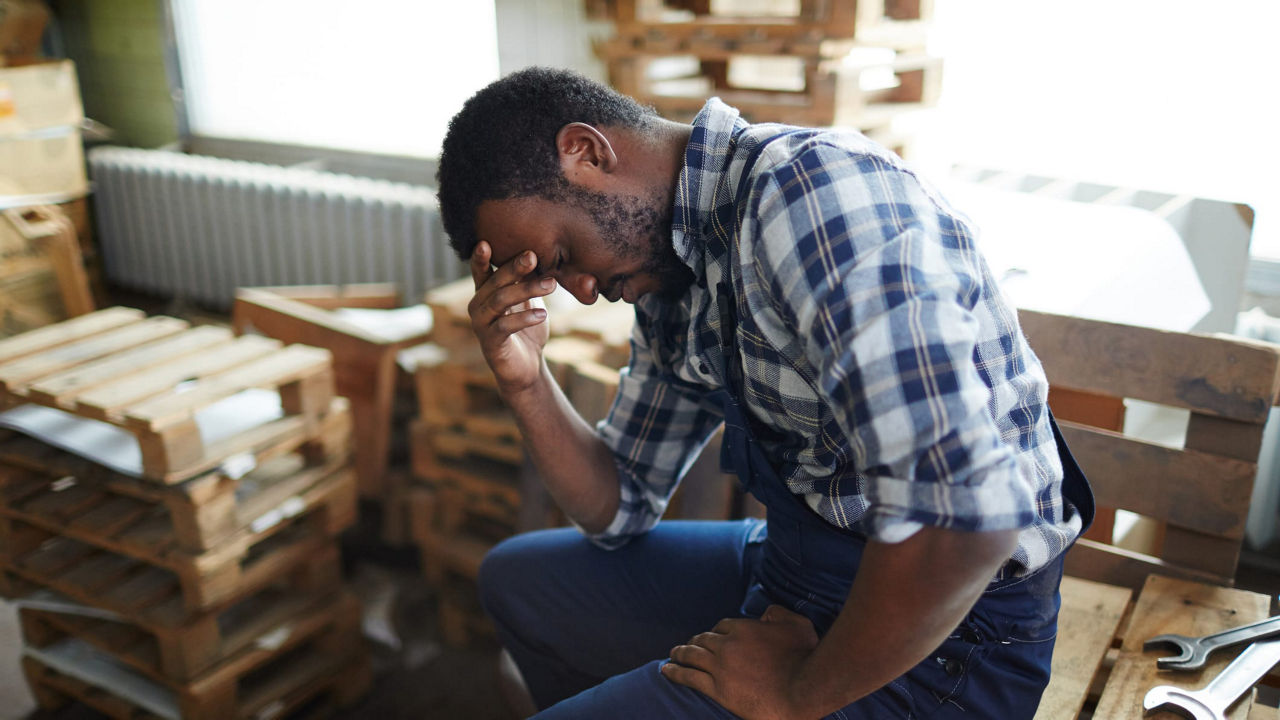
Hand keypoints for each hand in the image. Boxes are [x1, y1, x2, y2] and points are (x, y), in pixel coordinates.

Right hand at [467, 241, 557, 394]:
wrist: (527, 367)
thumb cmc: (528, 330)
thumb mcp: (530, 301)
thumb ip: (530, 281)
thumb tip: (544, 253)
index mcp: (485, 293)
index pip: (481, 271)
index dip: (481, 257)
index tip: (486, 242)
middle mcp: (478, 306)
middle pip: (494, 283)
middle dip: (514, 268)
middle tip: (533, 255)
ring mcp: (481, 325)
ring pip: (500, 302)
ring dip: (526, 290)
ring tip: (551, 283)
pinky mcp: (491, 343)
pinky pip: (505, 326)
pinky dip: (525, 318)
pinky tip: (543, 314)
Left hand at [662, 605, 819, 719]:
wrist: (803, 689)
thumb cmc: (806, 656)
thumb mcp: (797, 624)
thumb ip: (778, 613)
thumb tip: (766, 613)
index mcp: (744, 628)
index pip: (722, 626)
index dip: (716, 632)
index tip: (714, 638)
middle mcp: (728, 645)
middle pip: (703, 640)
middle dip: (694, 641)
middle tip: (687, 645)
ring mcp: (720, 668)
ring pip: (692, 656)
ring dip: (679, 654)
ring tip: (673, 655)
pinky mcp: (718, 689)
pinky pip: (689, 678)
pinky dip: (675, 672)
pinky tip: (666, 670)